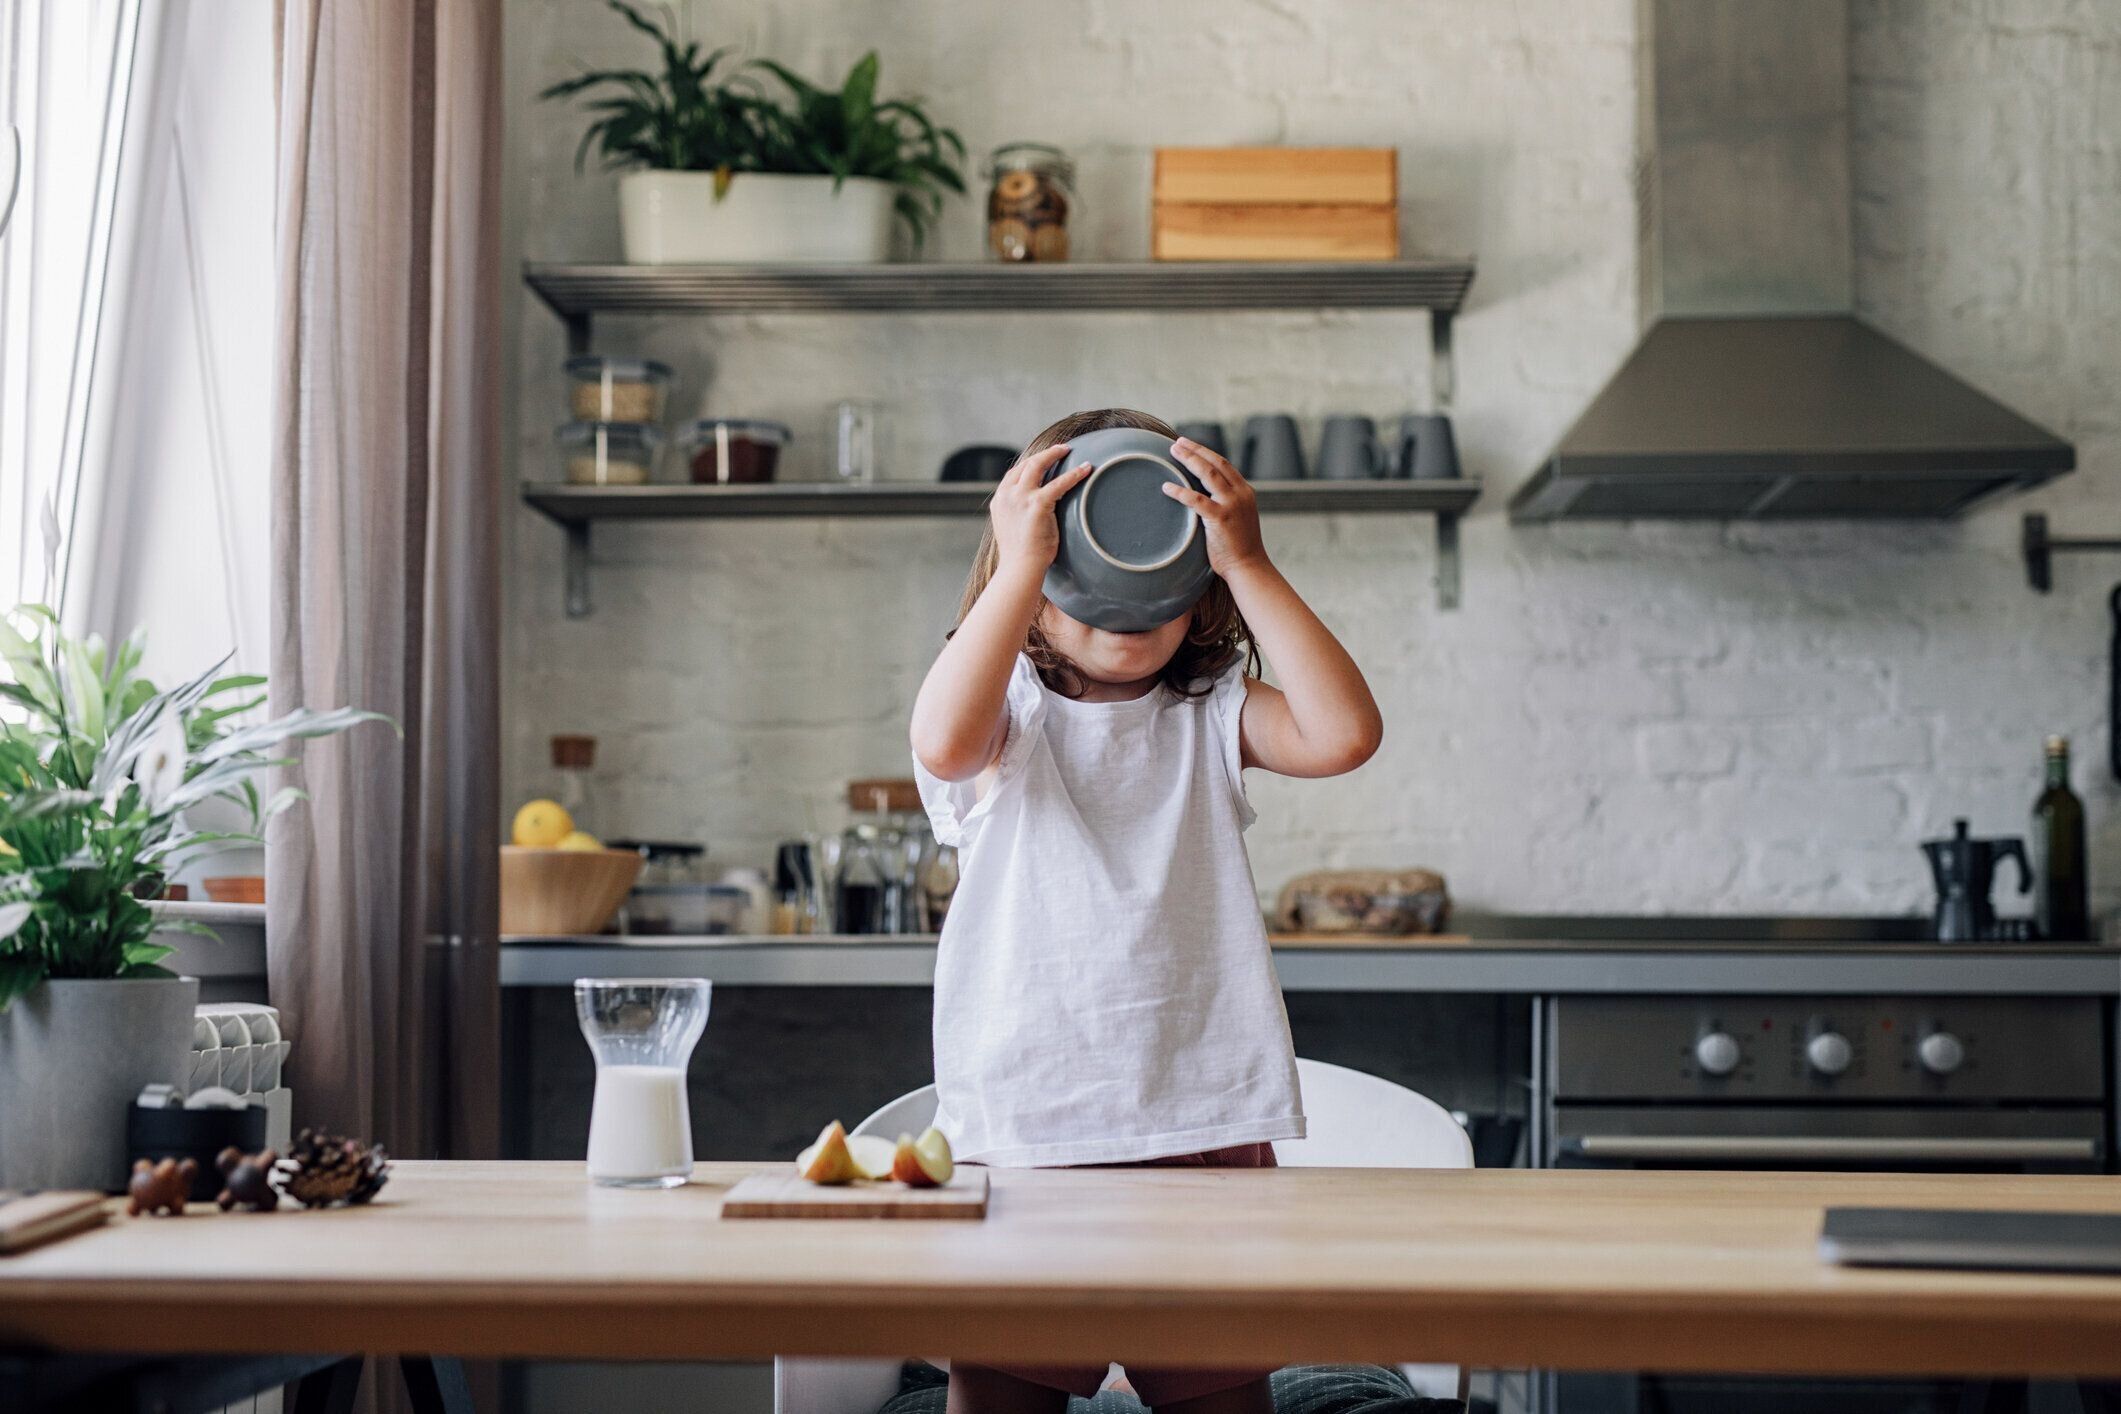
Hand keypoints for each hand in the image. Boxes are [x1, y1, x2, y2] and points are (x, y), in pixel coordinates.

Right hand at [989, 444, 1092, 572]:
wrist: (1020, 568)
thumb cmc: (1020, 556)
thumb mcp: (1013, 528)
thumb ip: (1019, 514)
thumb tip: (1032, 513)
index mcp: (999, 501)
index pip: (1014, 474)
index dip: (1029, 464)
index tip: (1042, 459)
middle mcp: (1007, 495)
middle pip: (1025, 464)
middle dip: (1043, 454)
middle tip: (1060, 449)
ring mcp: (1020, 498)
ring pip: (1037, 465)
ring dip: (1054, 454)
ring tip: (1068, 450)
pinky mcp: (1037, 504)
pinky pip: (1059, 483)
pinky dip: (1074, 474)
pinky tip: (1086, 469)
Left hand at [1164, 437, 1267, 575]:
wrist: (1248, 567)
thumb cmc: (1238, 547)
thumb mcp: (1236, 518)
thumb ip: (1224, 504)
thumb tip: (1202, 496)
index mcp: (1245, 492)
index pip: (1224, 464)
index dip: (1205, 452)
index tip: (1189, 445)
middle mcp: (1240, 494)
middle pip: (1215, 463)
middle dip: (1195, 450)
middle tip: (1177, 442)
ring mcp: (1232, 505)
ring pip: (1208, 474)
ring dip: (1189, 460)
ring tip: (1172, 452)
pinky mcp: (1221, 518)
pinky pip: (1196, 499)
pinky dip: (1180, 491)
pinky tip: (1166, 486)